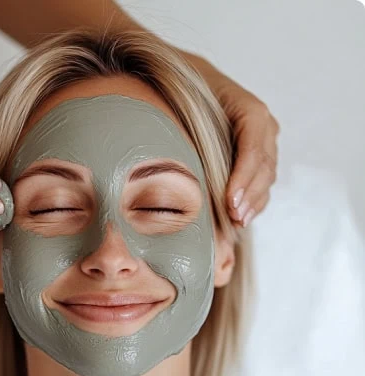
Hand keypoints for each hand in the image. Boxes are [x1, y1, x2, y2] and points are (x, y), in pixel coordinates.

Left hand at [182, 52, 279, 226]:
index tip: (231, 202)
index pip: (252, 148)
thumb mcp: (190, 102)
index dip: (243, 178)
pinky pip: (263, 181)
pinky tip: (243, 217)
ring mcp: (265, 141)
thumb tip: (180, 164)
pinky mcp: (260, 154)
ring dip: (254, 202)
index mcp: (251, 110)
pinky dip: (254, 200)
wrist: (198, 81)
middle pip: (264, 166)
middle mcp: (264, 125)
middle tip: (234, 217)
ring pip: (267, 177)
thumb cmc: (190, 92)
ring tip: (239, 222)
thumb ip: (192, 126)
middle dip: (249, 195)